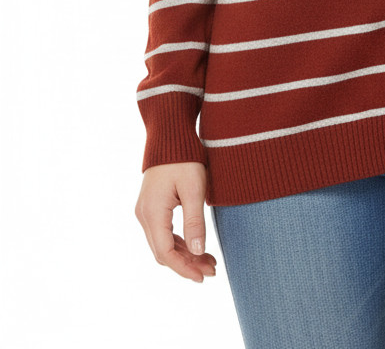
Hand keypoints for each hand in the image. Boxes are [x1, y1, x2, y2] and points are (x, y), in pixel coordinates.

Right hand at [135, 162, 217, 282]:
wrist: (171, 136)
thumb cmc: (185, 158)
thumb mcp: (194, 189)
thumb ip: (195, 221)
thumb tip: (198, 252)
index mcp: (153, 212)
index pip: (165, 253)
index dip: (184, 268)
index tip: (203, 277)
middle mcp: (144, 215)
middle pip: (163, 252)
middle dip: (187, 264)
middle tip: (212, 270)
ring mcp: (146, 211)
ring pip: (163, 244)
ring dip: (184, 254)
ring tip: (209, 261)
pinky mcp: (152, 207)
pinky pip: (163, 233)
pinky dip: (179, 243)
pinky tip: (197, 246)